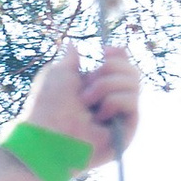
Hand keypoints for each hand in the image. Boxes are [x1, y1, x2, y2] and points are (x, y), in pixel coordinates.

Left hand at [18, 37, 139, 167]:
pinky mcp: (126, 130)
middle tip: (92, 79)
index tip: (105, 50)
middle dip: (112, 68)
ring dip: (107, 85)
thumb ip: (70, 59)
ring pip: (134, 84)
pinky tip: (98, 115)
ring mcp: (120, 116)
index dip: (118, 55)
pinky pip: (133, 103)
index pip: (120, 66)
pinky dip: (115, 101)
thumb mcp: (58, 74)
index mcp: (95, 87)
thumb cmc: (47, 106)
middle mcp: (110, 101)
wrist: (46, 135)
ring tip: (86, 101)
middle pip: (132, 72)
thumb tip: (72, 44)